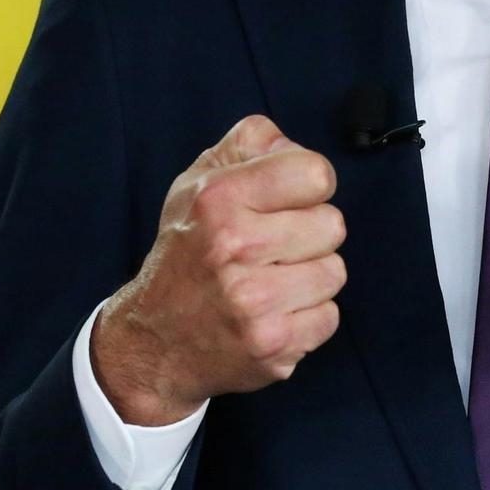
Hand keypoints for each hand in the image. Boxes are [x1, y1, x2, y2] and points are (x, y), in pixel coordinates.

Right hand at [91, 115, 345, 424]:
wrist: (154, 342)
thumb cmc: (188, 250)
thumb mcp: (198, 180)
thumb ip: (250, 143)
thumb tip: (293, 145)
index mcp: (219, 199)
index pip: (315, 173)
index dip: (311, 184)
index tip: (292, 198)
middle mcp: (235, 247)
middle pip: (333, 224)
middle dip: (310, 233)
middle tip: (276, 246)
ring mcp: (253, 301)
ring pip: (335, 271)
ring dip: (311, 276)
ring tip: (273, 280)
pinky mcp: (272, 346)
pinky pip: (329, 316)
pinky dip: (308, 317)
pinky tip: (275, 312)